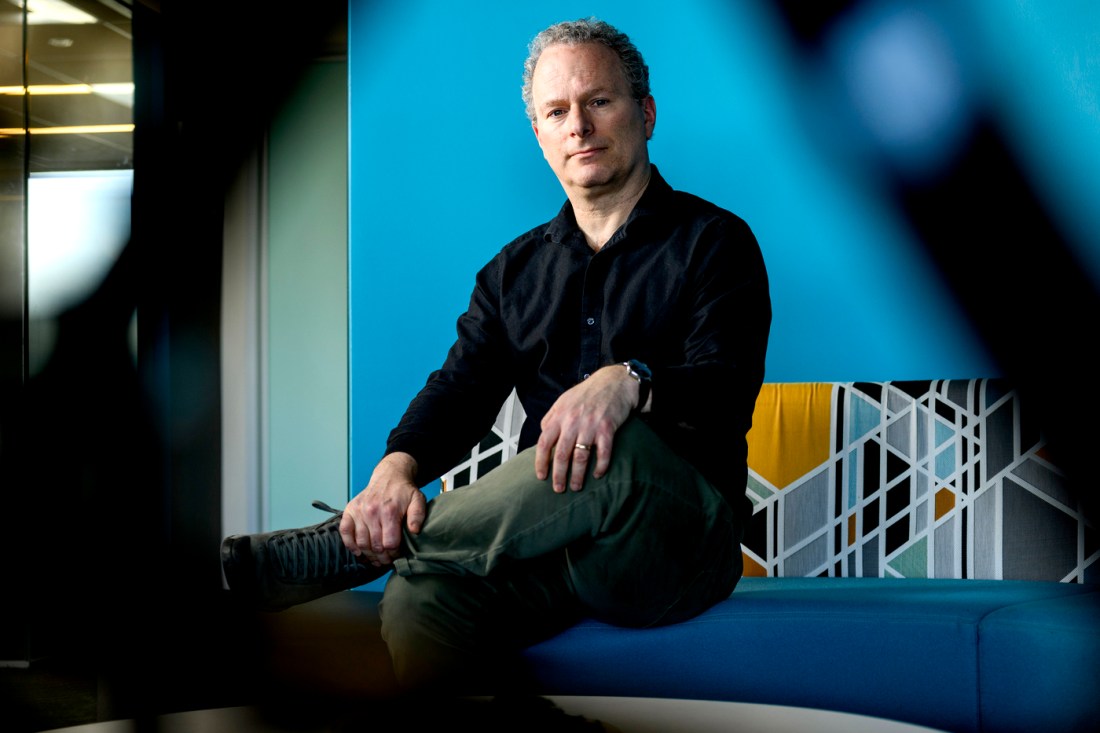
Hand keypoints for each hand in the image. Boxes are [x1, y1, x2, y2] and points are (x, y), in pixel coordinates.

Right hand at [339, 452, 425, 565]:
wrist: (389, 476)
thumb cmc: (404, 491)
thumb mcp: (418, 500)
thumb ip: (418, 516)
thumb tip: (414, 531)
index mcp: (390, 511)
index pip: (390, 543)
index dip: (394, 553)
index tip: (397, 555)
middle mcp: (372, 512)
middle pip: (375, 546)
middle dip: (382, 558)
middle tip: (387, 561)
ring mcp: (359, 511)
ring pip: (360, 543)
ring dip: (368, 556)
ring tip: (375, 559)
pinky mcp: (350, 510)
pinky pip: (345, 532)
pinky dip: (349, 545)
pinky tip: (358, 552)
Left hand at [535, 364, 639, 492]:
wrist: (614, 382)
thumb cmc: (588, 393)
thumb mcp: (564, 400)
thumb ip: (552, 417)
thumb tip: (543, 433)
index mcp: (560, 416)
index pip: (544, 442)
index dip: (541, 462)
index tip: (541, 476)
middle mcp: (573, 422)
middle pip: (561, 455)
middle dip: (559, 475)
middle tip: (558, 489)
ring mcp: (590, 425)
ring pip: (580, 457)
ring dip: (578, 476)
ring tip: (576, 486)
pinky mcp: (607, 428)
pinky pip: (603, 453)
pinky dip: (600, 466)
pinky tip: (598, 474)